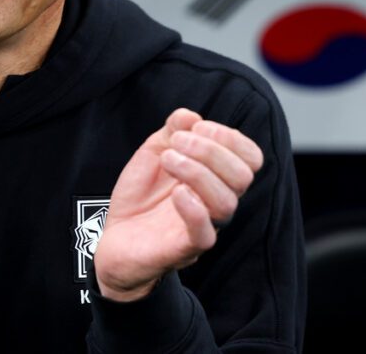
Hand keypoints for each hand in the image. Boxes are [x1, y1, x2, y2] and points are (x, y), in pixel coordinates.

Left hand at [92, 108, 263, 300]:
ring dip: (197, 172)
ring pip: (226, 202)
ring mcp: (204, 226)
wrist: (115, 237)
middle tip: (177, 143)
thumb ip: (172, 131)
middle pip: (242, 177)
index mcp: (216, 177)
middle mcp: (216, 202)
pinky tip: (176, 192)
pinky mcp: (185, 248)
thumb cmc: (140, 196)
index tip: (198, 127)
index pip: (250, 159)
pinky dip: (194, 208)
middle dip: (211, 151)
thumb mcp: (154, 152)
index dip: (231, 138)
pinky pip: (205, 234)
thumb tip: (190, 115)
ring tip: (168, 159)